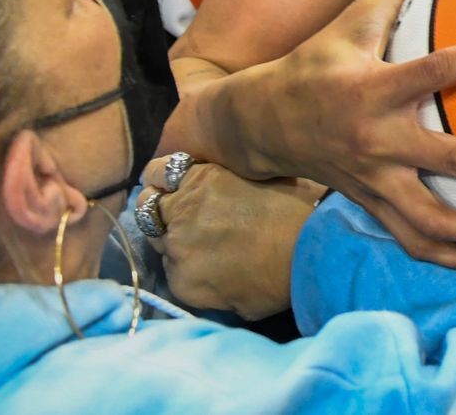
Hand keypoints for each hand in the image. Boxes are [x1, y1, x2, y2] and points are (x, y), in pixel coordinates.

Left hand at [143, 156, 318, 319]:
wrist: (307, 255)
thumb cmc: (294, 211)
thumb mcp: (257, 177)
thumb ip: (223, 180)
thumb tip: (213, 184)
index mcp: (199, 178)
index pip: (156, 173)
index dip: (163, 182)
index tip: (171, 189)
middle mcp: (179, 210)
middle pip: (148, 209)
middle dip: (163, 215)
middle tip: (187, 224)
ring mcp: (176, 248)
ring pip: (160, 245)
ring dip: (176, 245)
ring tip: (205, 252)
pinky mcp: (181, 282)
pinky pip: (175, 275)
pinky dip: (189, 273)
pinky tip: (215, 273)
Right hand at [251, 0, 455, 263]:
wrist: (259, 124)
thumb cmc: (313, 63)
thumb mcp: (349, 16)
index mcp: (371, 89)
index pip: (434, 71)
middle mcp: (376, 141)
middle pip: (450, 162)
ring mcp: (375, 182)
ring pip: (436, 221)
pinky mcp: (373, 207)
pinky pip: (417, 242)